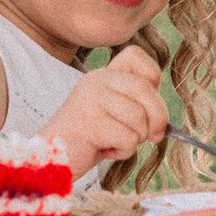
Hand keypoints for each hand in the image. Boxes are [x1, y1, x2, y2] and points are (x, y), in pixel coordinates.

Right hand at [41, 45, 167, 175]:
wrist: (52, 159)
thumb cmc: (88, 140)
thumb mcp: (114, 114)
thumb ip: (138, 107)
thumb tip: (164, 125)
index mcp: (102, 74)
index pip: (136, 55)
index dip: (152, 78)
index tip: (146, 103)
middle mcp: (96, 80)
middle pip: (146, 90)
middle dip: (156, 119)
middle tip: (148, 137)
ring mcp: (91, 99)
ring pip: (139, 118)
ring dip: (134, 140)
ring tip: (112, 142)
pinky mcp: (90, 122)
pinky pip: (128, 138)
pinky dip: (122, 151)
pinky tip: (104, 150)